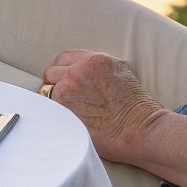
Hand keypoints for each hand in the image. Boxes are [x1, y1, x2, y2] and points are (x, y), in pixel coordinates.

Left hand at [40, 50, 165, 163]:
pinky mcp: (64, 110)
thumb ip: (98, 67)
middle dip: (55, 85)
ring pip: (48, 92)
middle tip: (64, 98)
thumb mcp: (120, 72)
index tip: (62, 80)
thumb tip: (83, 70)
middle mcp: (78, 71)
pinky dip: (55, 114)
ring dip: (55, 101)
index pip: (64, 58)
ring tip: (69, 112)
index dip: (61, 70)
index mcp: (94, 60)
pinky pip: (50, 109)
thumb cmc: (135, 105)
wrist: (139, 128)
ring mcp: (69, 90)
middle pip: (51, 73)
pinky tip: (67, 121)